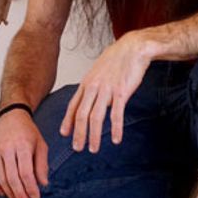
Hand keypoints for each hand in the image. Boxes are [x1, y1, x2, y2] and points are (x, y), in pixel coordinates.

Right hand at [0, 110, 48, 197]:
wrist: (11, 115)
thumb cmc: (27, 131)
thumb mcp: (41, 144)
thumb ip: (42, 164)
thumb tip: (42, 183)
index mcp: (22, 145)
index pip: (26, 173)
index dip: (31, 188)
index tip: (36, 197)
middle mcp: (7, 148)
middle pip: (12, 178)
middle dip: (20, 195)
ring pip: (1, 179)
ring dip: (10, 194)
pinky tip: (3, 193)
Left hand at [60, 33, 151, 152]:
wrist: (132, 48)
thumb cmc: (116, 60)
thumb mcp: (98, 71)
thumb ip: (93, 86)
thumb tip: (90, 99)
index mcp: (86, 83)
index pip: (73, 105)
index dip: (68, 121)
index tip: (64, 134)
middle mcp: (93, 87)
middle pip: (82, 115)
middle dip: (78, 133)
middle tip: (77, 148)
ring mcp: (107, 90)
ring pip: (96, 117)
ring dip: (94, 135)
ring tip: (93, 148)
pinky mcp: (121, 92)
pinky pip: (116, 114)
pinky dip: (115, 128)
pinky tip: (115, 139)